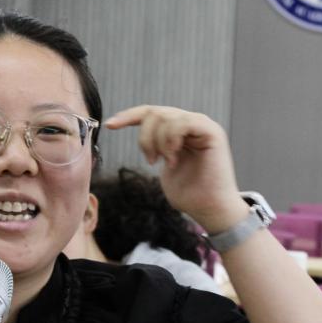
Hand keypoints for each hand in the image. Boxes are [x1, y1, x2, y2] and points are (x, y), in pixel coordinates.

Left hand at [104, 105, 246, 231]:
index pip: (151, 113)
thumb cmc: (190, 195)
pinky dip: (171, 140)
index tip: (110, 125)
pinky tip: (173, 158)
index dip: (128, 116)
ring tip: (165, 162)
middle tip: (151, 160)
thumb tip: (143, 138)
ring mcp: (202, 125)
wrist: (210, 210)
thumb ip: (155, 148)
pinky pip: (182, 122)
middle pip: (154, 112)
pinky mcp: (211, 132)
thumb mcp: (163, 167)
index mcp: (179, 130)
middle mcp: (191, 123)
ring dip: (158, 142)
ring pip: (165, 116)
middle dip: (144, 137)